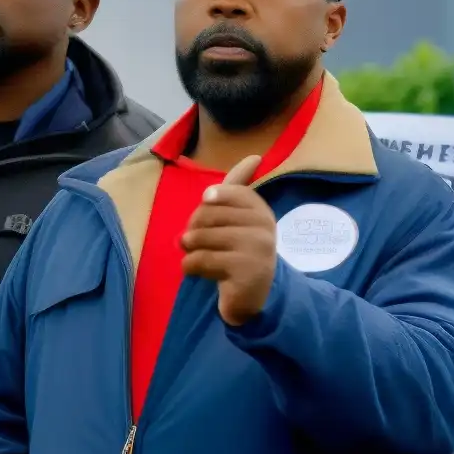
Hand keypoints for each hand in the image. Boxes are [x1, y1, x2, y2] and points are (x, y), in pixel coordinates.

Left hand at [181, 158, 278, 326]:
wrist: (256, 296)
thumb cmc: (240, 252)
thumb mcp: (240, 219)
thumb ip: (239, 189)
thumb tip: (253, 157)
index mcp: (261, 210)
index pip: (226, 192)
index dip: (209, 204)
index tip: (209, 216)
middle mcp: (264, 225)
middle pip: (208, 214)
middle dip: (193, 229)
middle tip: (197, 242)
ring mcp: (257, 248)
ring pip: (201, 237)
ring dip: (190, 249)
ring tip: (197, 256)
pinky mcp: (245, 271)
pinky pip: (201, 260)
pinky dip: (190, 266)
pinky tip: (198, 272)